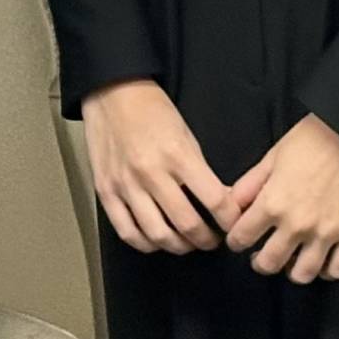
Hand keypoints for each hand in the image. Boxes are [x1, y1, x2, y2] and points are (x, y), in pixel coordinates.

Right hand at [81, 78, 236, 254]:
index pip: (215, 201)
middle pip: (187, 225)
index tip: (234, 225)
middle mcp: (150, 173)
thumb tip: (222, 202)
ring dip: (179, 246)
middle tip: (212, 240)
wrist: (111, 92)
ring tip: (186, 242)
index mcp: (177, 155)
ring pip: (157, 235)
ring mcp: (125, 184)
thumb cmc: (153, 111)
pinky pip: (126, 231)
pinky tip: (155, 240)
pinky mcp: (105, 190)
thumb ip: (202, 172)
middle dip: (207, 240)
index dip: (231, 220)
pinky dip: (145, 243)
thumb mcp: (187, 136)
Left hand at [225, 113, 338, 283]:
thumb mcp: (270, 158)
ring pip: (303, 274)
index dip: (235, 241)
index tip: (238, 241)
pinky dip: (326, 272)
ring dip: (291, 271)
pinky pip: (338, 270)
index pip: (242, 237)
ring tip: (290, 261)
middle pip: (269, 263)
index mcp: (272, 204)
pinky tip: (321, 262)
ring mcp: (328, 235)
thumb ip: (249, 186)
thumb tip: (231, 207)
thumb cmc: (309, 141)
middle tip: (260, 256)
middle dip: (259, 262)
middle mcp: (298, 225)